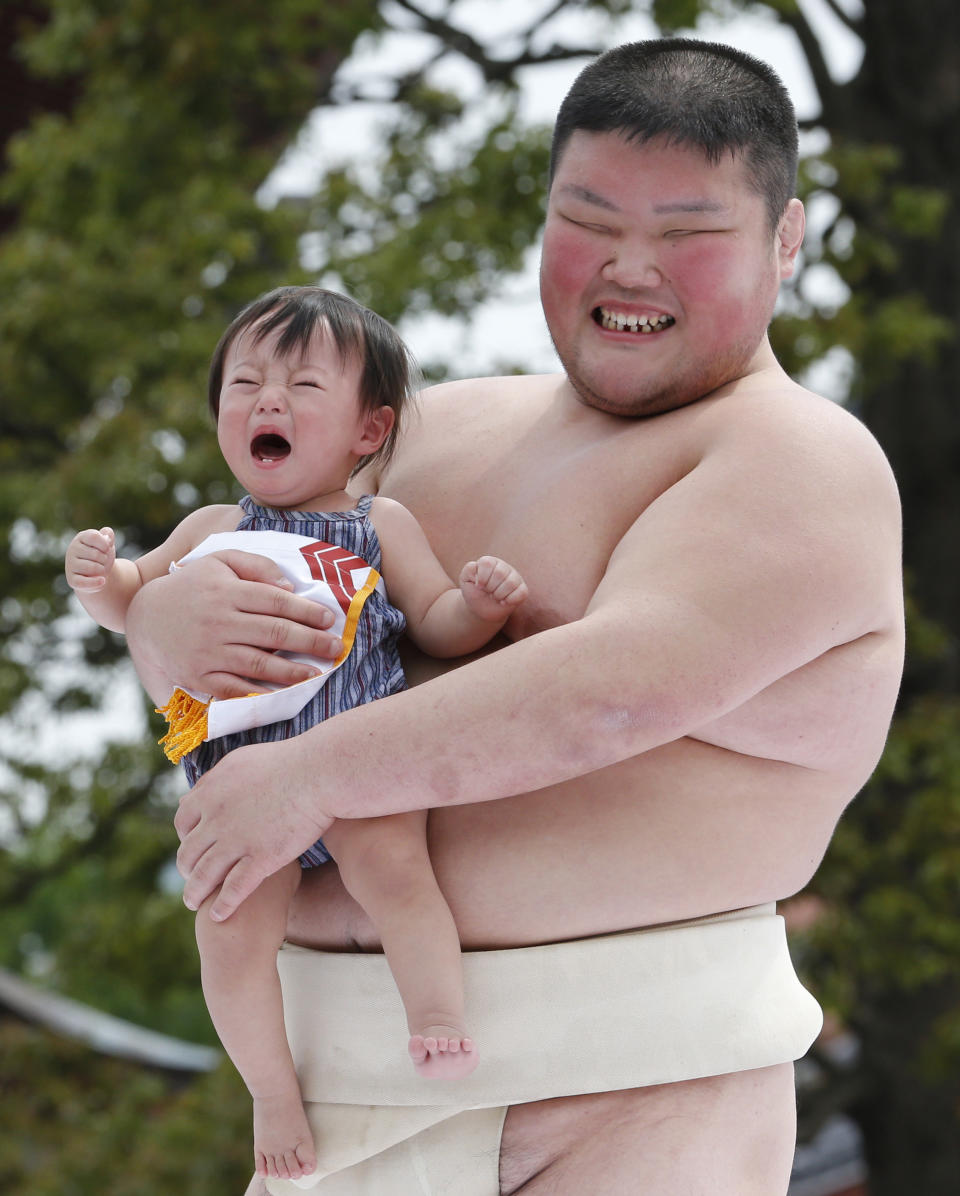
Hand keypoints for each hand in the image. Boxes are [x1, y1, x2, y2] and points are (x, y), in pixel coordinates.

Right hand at [66, 527, 115, 591]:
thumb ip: (108, 535)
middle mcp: (72, 550)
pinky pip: (85, 583)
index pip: (94, 537)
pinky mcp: (72, 580)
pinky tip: (102, 580)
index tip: (106, 548)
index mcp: (81, 538)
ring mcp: (70, 565)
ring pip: (93, 568)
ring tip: (99, 569)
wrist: (98, 573)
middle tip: (102, 561)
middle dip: (105, 559)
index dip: (105, 544)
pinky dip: (97, 582)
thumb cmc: (102, 555)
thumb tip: (107, 535)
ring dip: (102, 570)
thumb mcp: (107, 543)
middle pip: (96, 554)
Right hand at [125, 550, 343, 699]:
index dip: (306, 610)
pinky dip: (257, 693)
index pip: (275, 601)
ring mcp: (207, 651)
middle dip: (310, 642)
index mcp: (227, 591)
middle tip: (335, 648)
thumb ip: (256, 565)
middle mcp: (218, 621)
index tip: (329, 619)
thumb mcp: (220, 561)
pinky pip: (232, 688)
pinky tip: (279, 695)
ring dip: (290, 671)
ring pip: (257, 663)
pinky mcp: (197, 676)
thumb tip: (288, 587)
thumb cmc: (193, 586)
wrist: (146, 616)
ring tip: (315, 674)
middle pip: (273, 633)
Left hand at [174, 737, 334, 919]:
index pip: (183, 822)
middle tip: (192, 879)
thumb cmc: (288, 763)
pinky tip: (219, 915)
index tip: (192, 847)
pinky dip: (222, 905)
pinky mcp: (261, 859)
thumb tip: (196, 791)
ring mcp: (238, 841)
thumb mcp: (242, 761)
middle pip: (188, 853)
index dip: (185, 838)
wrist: (319, 773)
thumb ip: (215, 779)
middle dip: (186, 869)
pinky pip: (233, 890)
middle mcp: (217, 819)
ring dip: (194, 893)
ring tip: (194, 904)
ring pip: (204, 876)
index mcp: (211, 793)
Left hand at [459, 556, 527, 621]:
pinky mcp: (522, 589)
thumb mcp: (465, 580)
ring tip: (495, 597)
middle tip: (488, 592)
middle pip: (500, 573)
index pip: (487, 563)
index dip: (482, 578)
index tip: (479, 586)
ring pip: (511, 583)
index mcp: (490, 562)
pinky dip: (510, 600)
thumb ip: (468, 569)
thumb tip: (476, 566)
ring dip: (499, 594)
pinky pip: (521, 593)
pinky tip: (503, 602)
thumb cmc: (473, 592)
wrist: (480, 609)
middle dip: (490, 587)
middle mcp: (504, 567)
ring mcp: (515, 577)